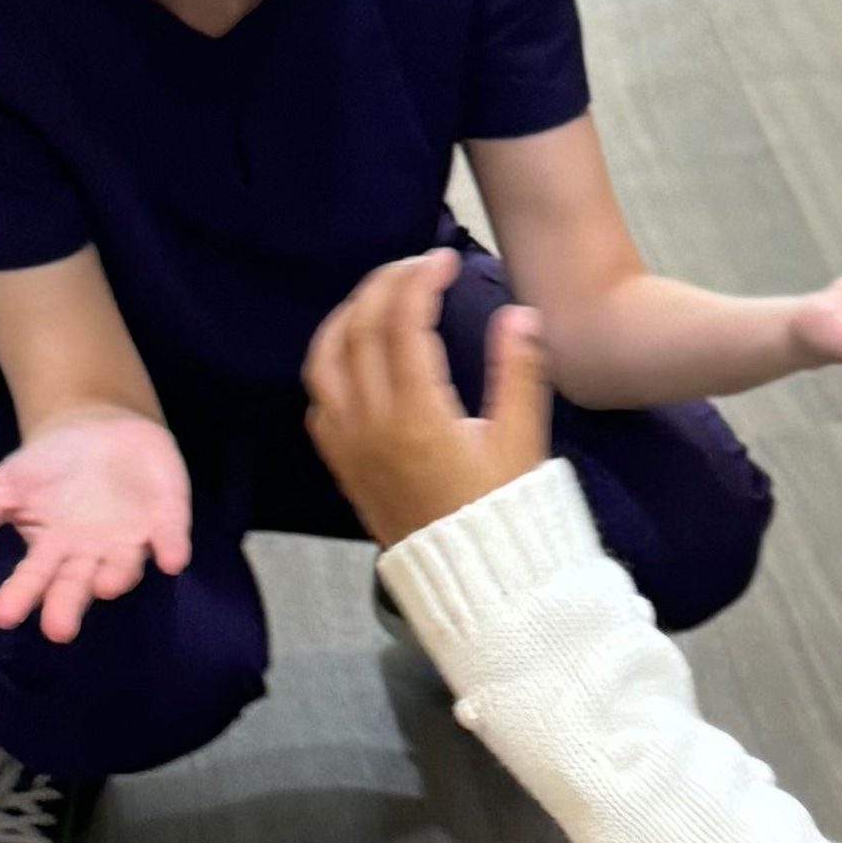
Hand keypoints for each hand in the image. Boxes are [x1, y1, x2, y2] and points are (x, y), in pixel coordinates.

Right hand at [0, 404, 191, 639]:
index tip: (4, 616)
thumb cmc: (51, 467)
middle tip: (57, 630)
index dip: (21, 597)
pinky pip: (172, 535)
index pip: (34, 580)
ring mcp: (131, 540)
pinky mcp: (168, 519)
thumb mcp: (7, 484)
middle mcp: (91, 556)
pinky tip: (171, 559)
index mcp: (52, 552)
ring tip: (104, 585)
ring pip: (124, 565)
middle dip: (68, 606)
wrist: (101, 429)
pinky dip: (172, 546)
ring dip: (118, 575)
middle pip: (78, 585)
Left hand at [303, 249, 551, 545]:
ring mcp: (350, 446)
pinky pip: (319, 403)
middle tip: (414, 268)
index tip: (443, 259)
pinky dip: (330, 366)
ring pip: (325, 361)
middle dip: (384, 285)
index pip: (404, 322)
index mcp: (418, 414)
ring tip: (377, 300)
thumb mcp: (522, 442)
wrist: (476, 583)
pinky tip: (355, 357)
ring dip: (347, 318)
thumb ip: (519, 373)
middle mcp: (372, 425)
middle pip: (359, 329)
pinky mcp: (344, 466)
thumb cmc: (504, 514)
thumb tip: (521, 315)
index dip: (421, 279)